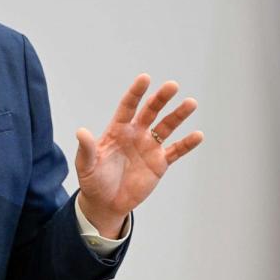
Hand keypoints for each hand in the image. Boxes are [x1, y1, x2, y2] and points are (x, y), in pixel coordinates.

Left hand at [75, 74, 203, 237]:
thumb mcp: (86, 165)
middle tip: (172, 85)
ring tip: (191, 103)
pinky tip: (198, 135)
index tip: (145, 78)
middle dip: (160, 99)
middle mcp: (135, 134)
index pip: (128, 107)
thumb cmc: (92, 180)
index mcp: (117, 130)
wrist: (105, 202)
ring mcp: (149, 148)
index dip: (136, 93)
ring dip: (178, 115)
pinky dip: (187, 144)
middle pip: (150, 112)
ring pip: (166, 127)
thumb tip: (81, 131)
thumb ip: (86, 148)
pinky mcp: (159, 163)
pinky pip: (176, 151)